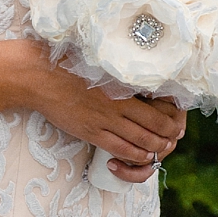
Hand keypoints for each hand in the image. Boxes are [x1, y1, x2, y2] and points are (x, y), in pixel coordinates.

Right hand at [16, 43, 186, 177]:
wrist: (39, 76)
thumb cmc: (69, 63)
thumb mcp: (101, 61)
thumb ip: (122, 70)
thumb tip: (142, 74)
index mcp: (124, 83)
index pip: (160, 103)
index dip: (173, 113)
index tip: (178, 114)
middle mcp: (118, 103)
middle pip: (156, 124)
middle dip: (169, 133)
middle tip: (176, 135)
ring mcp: (105, 119)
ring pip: (141, 140)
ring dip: (156, 146)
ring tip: (164, 147)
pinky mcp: (91, 132)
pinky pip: (120, 149)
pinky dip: (135, 155)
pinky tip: (143, 155)